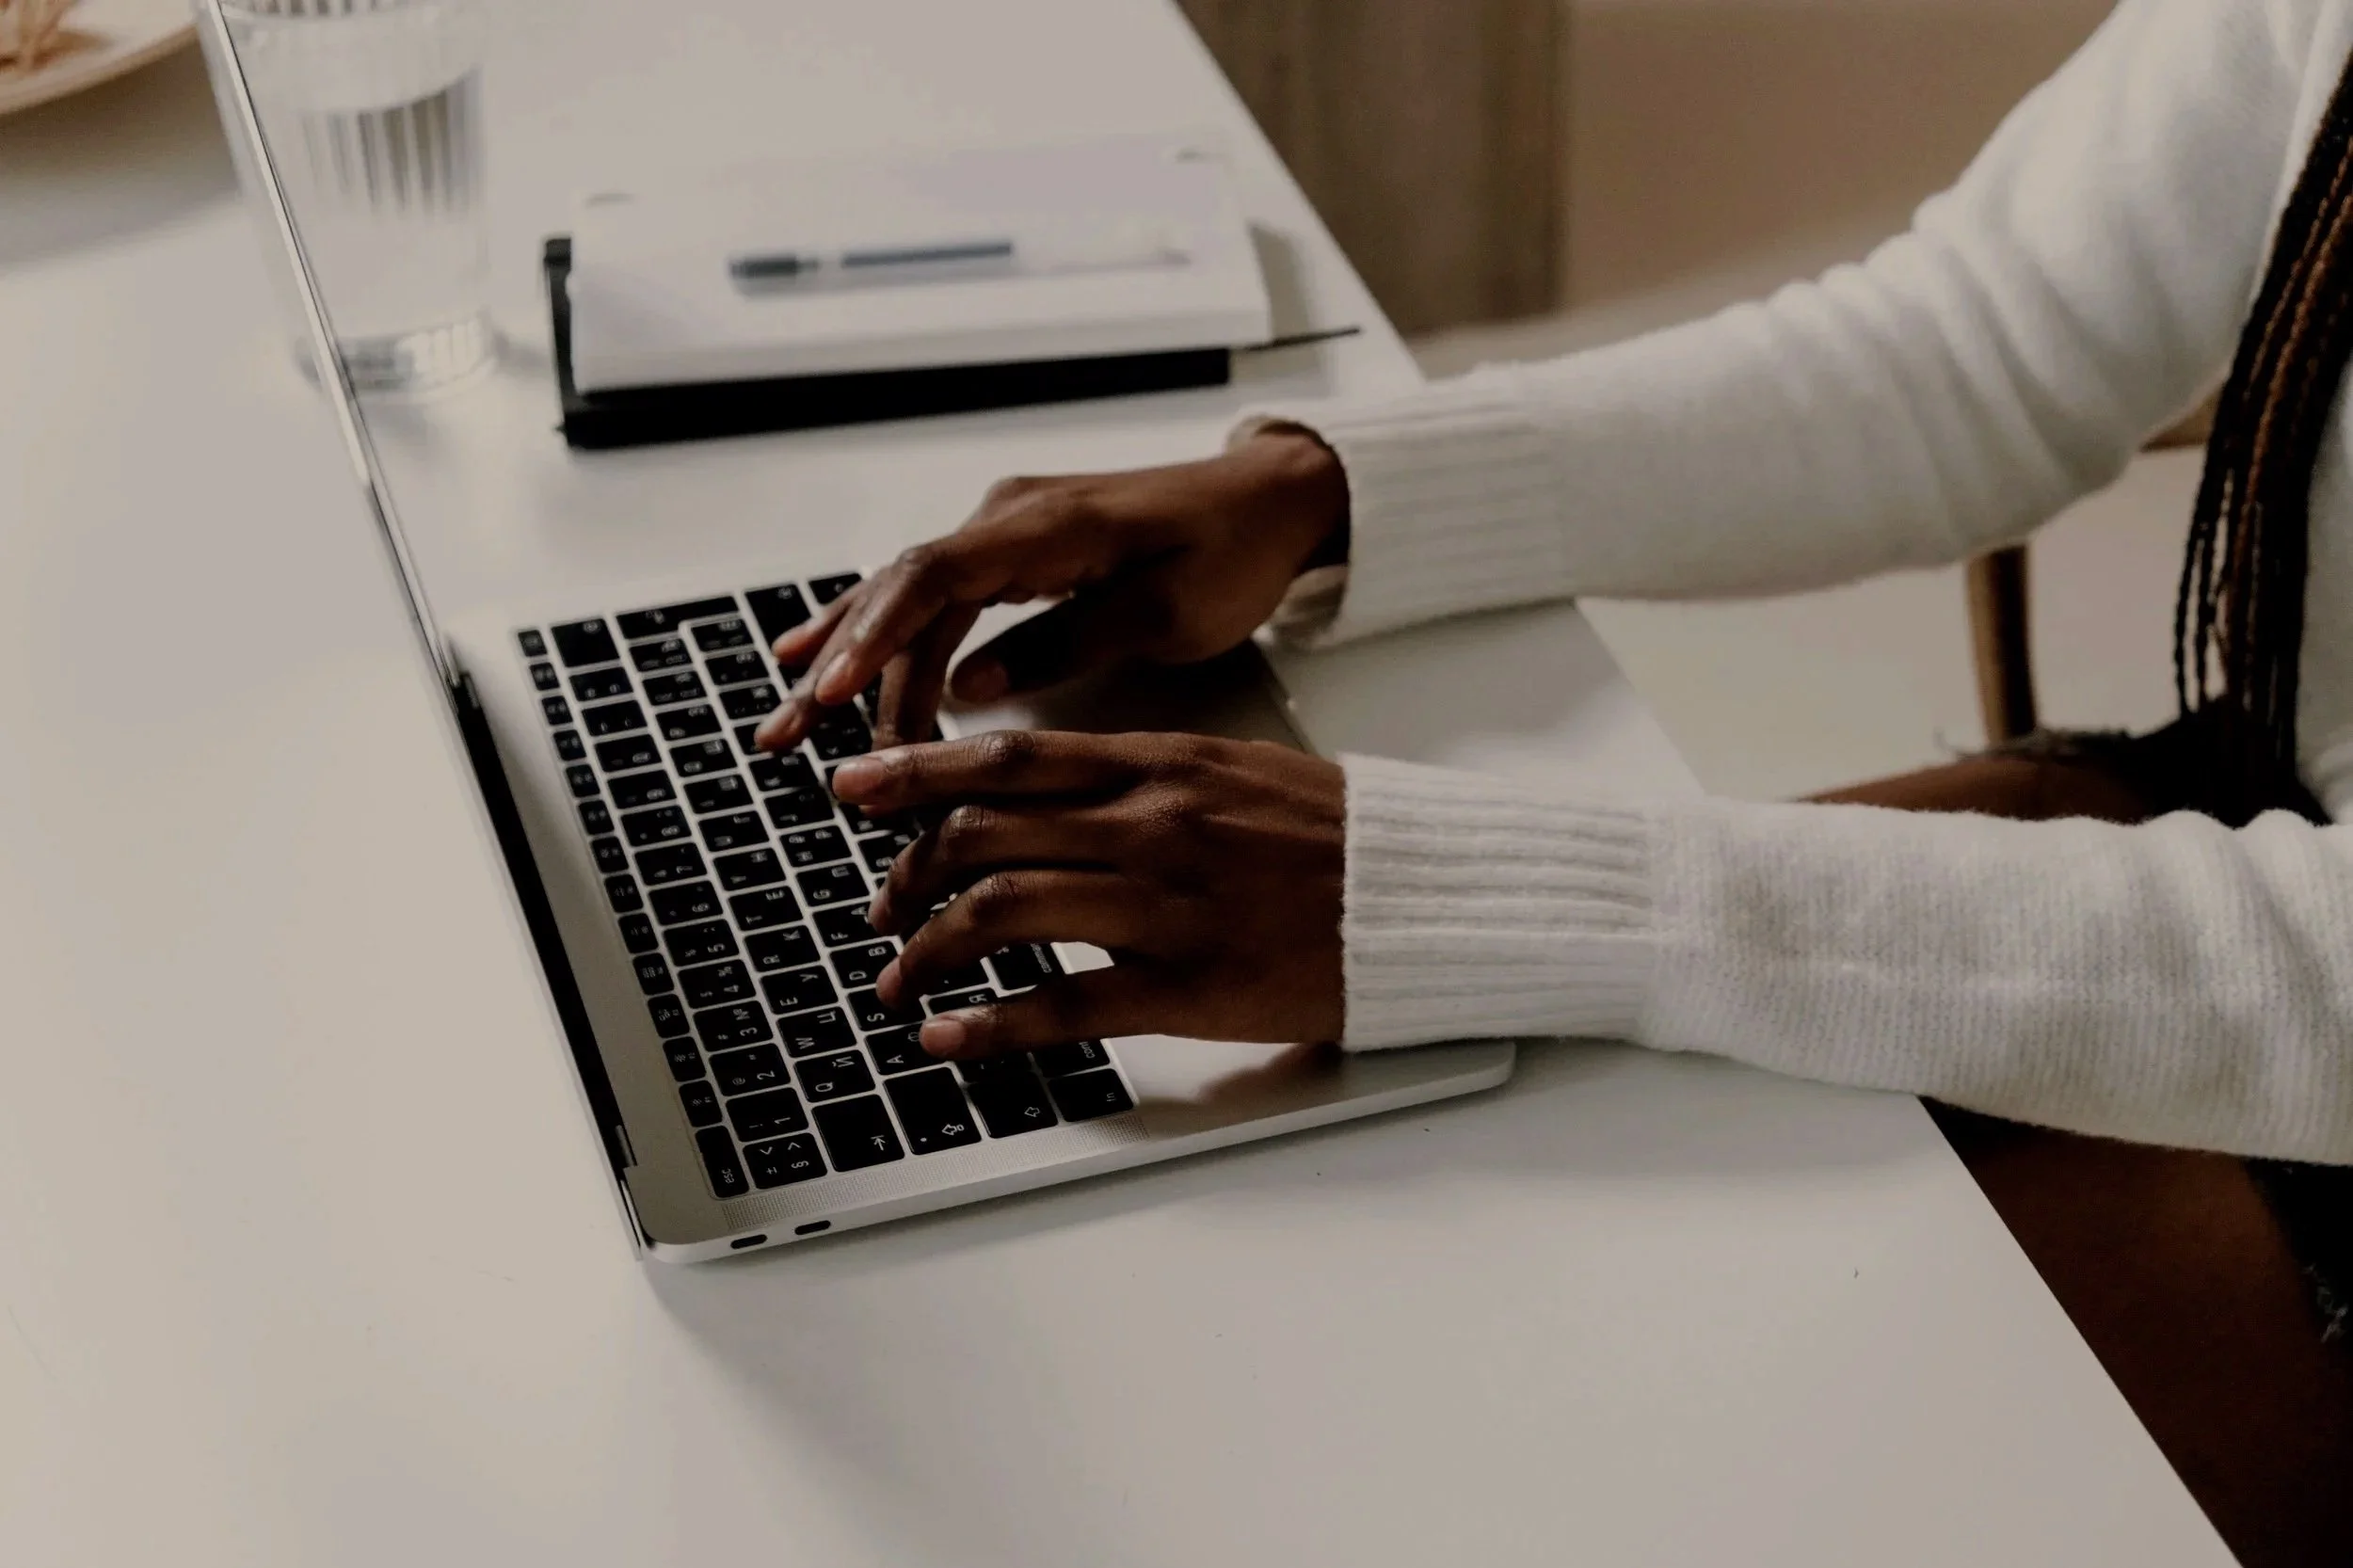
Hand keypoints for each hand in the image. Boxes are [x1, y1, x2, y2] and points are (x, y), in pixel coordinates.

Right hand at [755, 426, 1347, 751]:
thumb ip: (1067, 641)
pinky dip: (872, 630)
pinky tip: (812, 657)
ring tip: (785, 724)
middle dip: (841, 671)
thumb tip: (970, 687)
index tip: (832, 693)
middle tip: (789, 740)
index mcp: (1047, 525)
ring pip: (903, 598)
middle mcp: (1010, 518)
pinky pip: (926, 593)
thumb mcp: (1167, 610)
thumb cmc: (1230, 551)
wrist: (1267, 502)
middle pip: (901, 594)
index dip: (875, 638)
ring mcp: (1004, 531)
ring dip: (845, 661)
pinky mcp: (1009, 550)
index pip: (934, 578)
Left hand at [828, 730, 1345, 1058]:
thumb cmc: (1330, 837)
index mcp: (1159, 766)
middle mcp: (1148, 826)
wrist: (1421, 895)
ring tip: (899, 979)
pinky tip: (947, 1038)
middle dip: (909, 872)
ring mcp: (1163, 906)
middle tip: (880, 905)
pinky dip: (989, 1026)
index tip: (856, 784)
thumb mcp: (1230, 771)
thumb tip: (1053, 787)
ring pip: (1003, 912)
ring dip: (929, 950)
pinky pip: (1062, 1006)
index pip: (1008, 758)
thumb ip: (1139, 775)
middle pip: (985, 832)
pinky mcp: (1186, 987)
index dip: (916, 771)